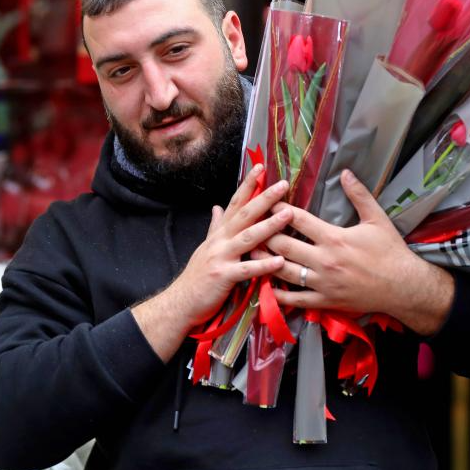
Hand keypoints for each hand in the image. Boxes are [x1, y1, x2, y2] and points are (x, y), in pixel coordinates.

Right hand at [132, 164, 290, 360]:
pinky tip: (279, 261)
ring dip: (269, 225)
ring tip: (287, 214)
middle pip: (244, 214)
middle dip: (264, 198)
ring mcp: (221, 257)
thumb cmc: (198, 276)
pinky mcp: (223, 276)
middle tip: (282, 184)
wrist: (181, 302)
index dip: (248, 184)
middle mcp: (220, 240)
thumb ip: (215, 226)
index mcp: (219, 232)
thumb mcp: (206, 247)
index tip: (261, 167)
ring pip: (247, 237)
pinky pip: (246, 269)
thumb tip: (217, 207)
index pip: (235, 202)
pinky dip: (263, 264)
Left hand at [256, 169, 454, 335]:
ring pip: (284, 271)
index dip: (279, 209)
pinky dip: (279, 294)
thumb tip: (345, 172)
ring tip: (251, 252)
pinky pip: (296, 299)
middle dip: (265, 234)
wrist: (404, 287)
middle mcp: (324, 261)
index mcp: (334, 238)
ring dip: (264, 261)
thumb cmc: (391, 252)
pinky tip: (267, 286)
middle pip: (283, 245)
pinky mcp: (325, 301)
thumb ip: (359, 195)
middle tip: (251, 227)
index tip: (267, 201)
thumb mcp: (377, 219)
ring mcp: (322, 283)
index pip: (298, 219)